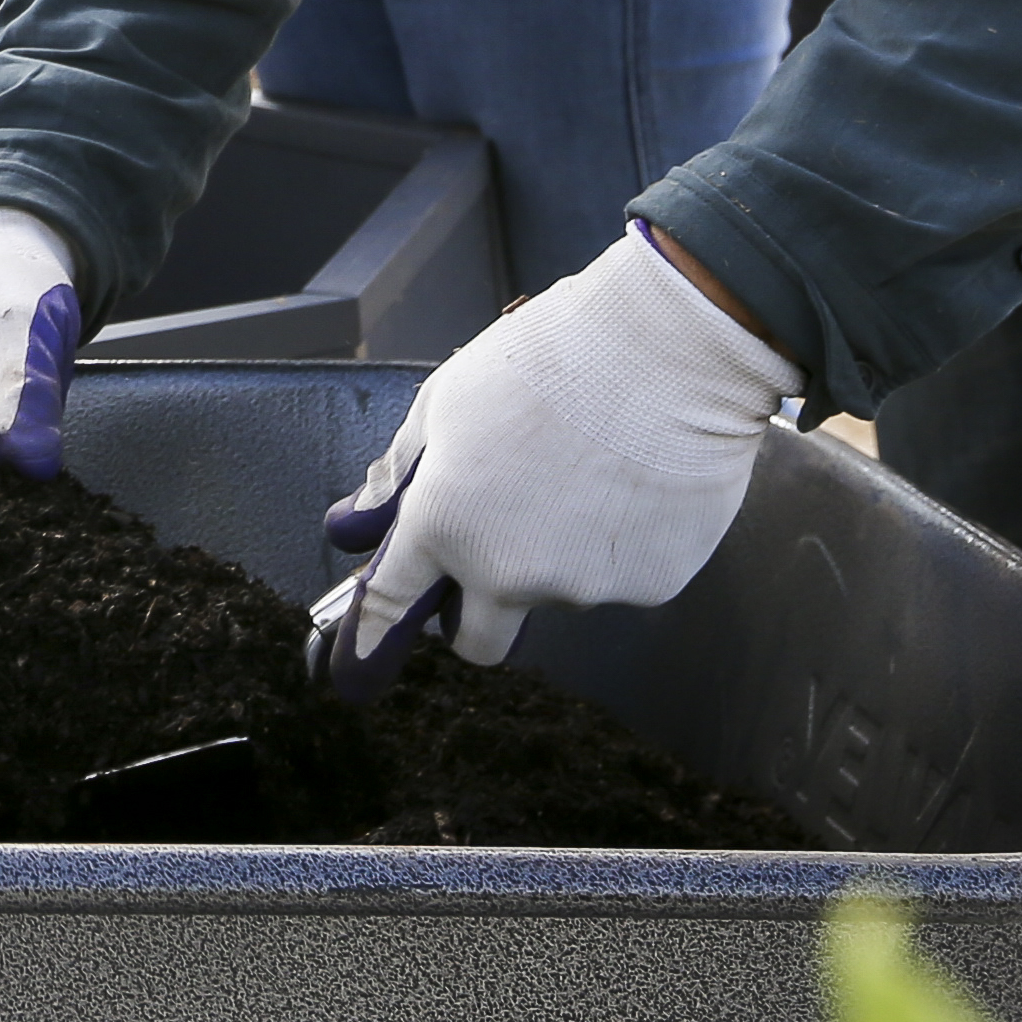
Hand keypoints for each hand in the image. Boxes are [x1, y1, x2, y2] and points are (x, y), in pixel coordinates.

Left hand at [319, 227, 795, 668]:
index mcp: (445, 524)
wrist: (666, 352)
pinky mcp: (650, 586)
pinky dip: (615, 546)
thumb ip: (397, 475)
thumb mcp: (445, 403)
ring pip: (556, 595)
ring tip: (580, 471)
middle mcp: (509, 572)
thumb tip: (354, 525)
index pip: (391, 604)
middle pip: (479, 642)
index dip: (368, 640)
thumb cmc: (549, 361)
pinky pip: (618, 578)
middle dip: (473, 618)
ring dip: (555, 555)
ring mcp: (583, 587)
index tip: (356, 670)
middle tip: (491, 556)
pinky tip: (626, 482)